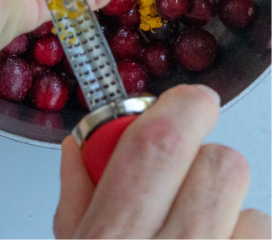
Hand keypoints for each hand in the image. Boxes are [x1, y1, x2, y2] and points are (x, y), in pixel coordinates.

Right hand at [55, 84, 269, 237]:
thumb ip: (77, 198)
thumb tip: (81, 146)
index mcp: (112, 236)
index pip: (160, 144)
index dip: (181, 108)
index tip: (183, 102)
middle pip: (221, 165)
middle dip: (202, 160)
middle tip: (178, 178)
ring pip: (252, 208)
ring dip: (225, 211)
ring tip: (192, 233)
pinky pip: (261, 235)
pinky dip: (240, 239)